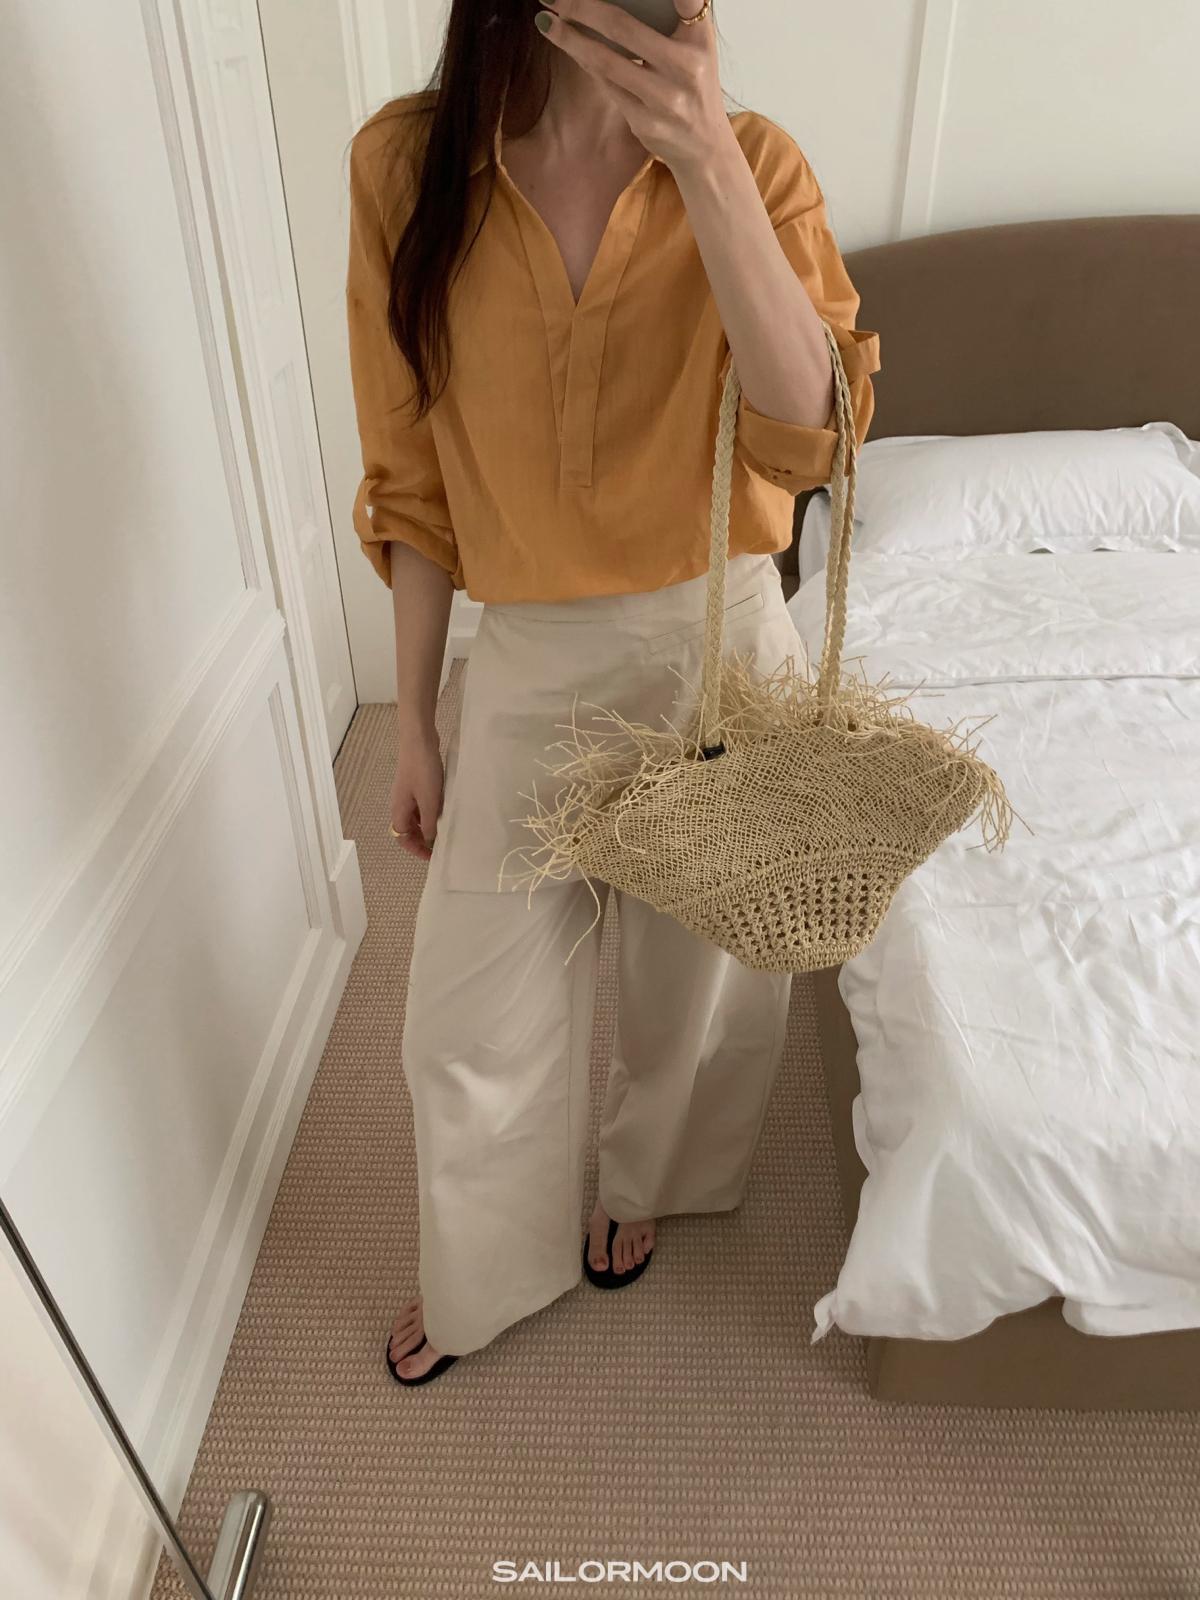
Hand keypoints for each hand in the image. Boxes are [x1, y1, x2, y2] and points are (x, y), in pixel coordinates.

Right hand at [389, 733, 443, 859]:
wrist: (419, 740)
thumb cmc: (423, 771)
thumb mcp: (428, 801)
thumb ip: (428, 823)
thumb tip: (429, 841)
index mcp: (399, 810)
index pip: (402, 838)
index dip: (416, 849)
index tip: (433, 855)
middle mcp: (400, 804)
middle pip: (408, 829)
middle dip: (422, 840)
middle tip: (441, 844)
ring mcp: (408, 793)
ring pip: (416, 817)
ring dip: (428, 826)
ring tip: (445, 829)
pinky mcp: (416, 783)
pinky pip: (422, 805)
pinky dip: (430, 812)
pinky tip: (444, 809)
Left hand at [534, 0, 731, 174]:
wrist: (703, 147)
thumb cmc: (693, 84)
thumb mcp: (696, 46)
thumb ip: (674, 17)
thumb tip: (607, 2)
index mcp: (700, 39)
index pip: (690, 1)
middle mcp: (686, 67)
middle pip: (622, 27)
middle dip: (581, 7)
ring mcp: (664, 99)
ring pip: (605, 61)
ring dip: (570, 38)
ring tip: (545, 21)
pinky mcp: (646, 123)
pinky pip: (606, 85)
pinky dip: (584, 61)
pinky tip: (568, 46)